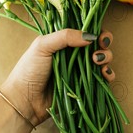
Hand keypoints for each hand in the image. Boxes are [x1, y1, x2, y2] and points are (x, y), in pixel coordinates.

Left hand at [0, 29, 114, 125]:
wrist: (24, 101)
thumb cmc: (29, 70)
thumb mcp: (42, 46)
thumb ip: (65, 36)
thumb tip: (90, 36)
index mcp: (63, 42)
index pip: (85, 31)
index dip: (96, 31)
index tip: (99, 36)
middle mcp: (74, 55)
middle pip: (97, 44)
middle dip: (104, 44)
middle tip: (99, 50)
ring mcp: (80, 71)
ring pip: (102, 60)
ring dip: (106, 58)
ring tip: (97, 62)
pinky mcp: (84, 87)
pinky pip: (102, 79)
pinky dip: (108, 75)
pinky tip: (104, 75)